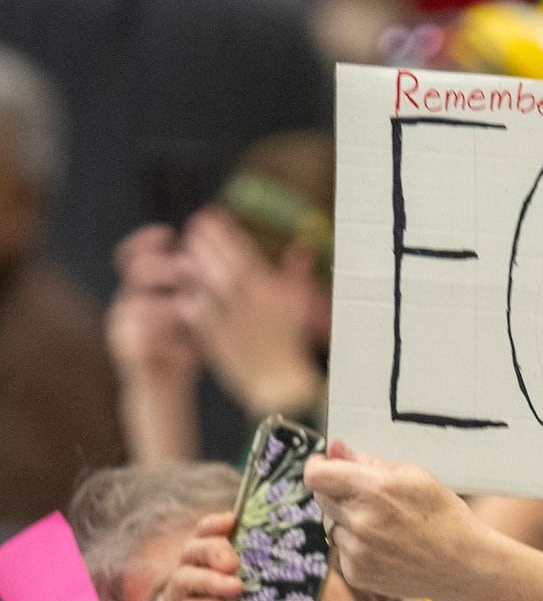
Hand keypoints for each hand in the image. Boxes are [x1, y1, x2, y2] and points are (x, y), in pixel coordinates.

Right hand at [106, 224, 200, 382]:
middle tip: (187, 268)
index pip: (134, 255)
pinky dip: (167, 341)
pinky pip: (139, 339)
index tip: (169, 232)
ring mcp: (120, 325)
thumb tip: (231, 254)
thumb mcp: (197, 314)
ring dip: (167, 305)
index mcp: (141, 289)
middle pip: (135, 272)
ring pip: (136, 304)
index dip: (146, 241)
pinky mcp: (124, 350)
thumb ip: (202, 288)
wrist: (166, 388)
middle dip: (163, 267)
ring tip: (191, 308)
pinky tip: (191, 347)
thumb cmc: (184, 346)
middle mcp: (126, 302)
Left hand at [179, 207, 323, 416]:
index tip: (212, 216)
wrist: (279, 383)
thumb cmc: (289, 343)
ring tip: (185, 253)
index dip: (227, 232)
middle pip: (225, 266)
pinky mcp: (217, 340)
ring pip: (208, 288)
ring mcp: (234, 322)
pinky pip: (198, 313)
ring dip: (194, 266)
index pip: (246, 254)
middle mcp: (254, 306)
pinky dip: (189, 297)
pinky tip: (183, 287)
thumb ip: (297, 275)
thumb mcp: (299, 306)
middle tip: (193, 228)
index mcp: (275, 294)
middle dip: (207, 244)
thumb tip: (301, 246)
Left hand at [307, 443, 487, 600]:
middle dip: (337, 492)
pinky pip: (342, 551)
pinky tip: (387, 547)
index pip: (317, 475)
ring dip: (348, 522)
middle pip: (321, 498)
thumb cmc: (444, 516)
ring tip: (385, 528)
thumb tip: (337, 451)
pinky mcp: (357, 574)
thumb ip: (371, 462)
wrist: (464, 566)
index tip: (323, 465)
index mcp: (374, 490)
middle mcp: (360, 521)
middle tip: (366, 497)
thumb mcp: (416, 477)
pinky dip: (357, 546)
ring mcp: (357, 551)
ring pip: (331, 525)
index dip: (316, 467)